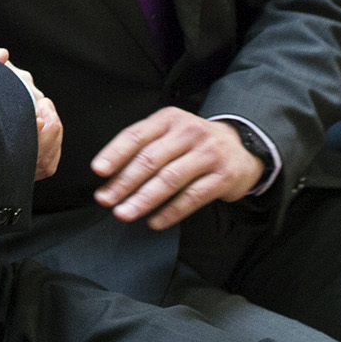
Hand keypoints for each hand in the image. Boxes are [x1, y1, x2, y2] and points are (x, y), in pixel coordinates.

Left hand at [90, 109, 264, 228]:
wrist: (242, 148)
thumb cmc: (195, 143)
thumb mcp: (171, 133)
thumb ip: (143, 148)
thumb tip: (109, 176)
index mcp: (170, 119)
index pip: (137, 135)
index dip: (115, 153)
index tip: (99, 171)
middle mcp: (189, 133)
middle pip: (150, 159)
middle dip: (124, 182)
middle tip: (106, 199)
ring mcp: (208, 154)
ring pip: (169, 179)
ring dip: (143, 199)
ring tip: (124, 213)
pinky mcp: (222, 177)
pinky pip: (192, 197)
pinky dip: (170, 212)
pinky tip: (154, 221)